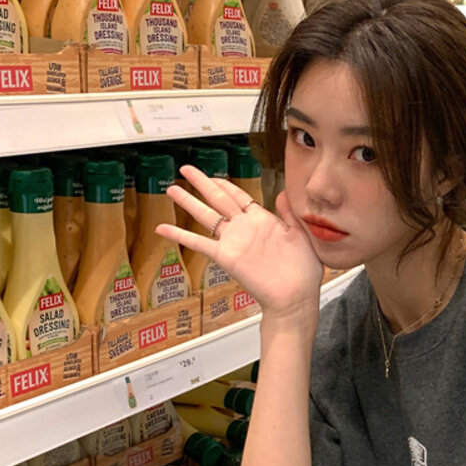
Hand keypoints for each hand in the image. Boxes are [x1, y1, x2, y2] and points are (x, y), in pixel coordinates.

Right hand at [156, 165, 324, 325]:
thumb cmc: (303, 271)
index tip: (213, 175)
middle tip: (186, 169)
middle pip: (218, 199)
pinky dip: (180, 235)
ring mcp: (234, 242)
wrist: (296, 296)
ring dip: (188, 202)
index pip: (240, 197)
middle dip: (202, 183)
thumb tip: (282, 192)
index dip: (225, 185)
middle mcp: (245, 229)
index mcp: (264, 221)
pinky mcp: (226, 257)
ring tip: (171, 188)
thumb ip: (290, 214)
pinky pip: (199, 244)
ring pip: (206, 216)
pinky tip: (162, 228)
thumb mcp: (301, 236)